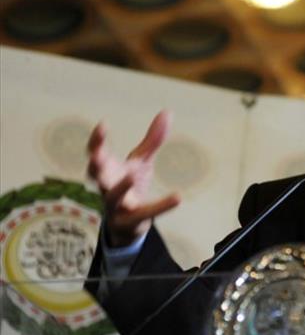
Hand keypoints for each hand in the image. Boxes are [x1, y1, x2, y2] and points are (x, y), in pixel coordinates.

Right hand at [87, 111, 179, 246]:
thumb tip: (167, 112)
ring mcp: (116, 205)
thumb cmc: (130, 186)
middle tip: (97, 156)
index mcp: (107, 170)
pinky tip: (178, 197)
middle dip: (96, 166)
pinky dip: (161, 206)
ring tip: (132, 176)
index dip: (97, 140)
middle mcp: (106, 186)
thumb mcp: (142, 161)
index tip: (103, 125)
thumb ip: (152, 140)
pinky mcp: (130, 220)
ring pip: (113, 196)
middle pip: (96, 176)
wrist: (130, 222)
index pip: (95, 152)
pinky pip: (145, 213)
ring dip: (121, 186)